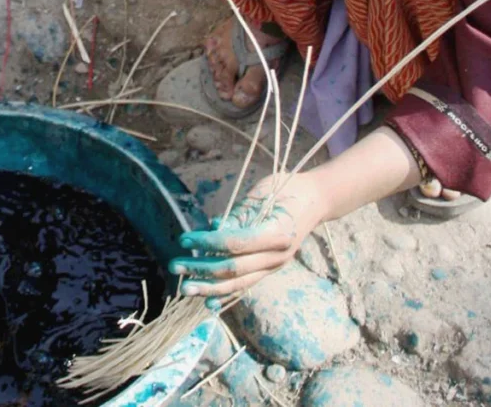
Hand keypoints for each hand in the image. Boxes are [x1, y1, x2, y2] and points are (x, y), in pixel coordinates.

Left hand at [169, 171, 329, 307]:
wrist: (316, 200)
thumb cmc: (286, 189)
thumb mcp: (260, 194)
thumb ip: (238, 216)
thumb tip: (212, 230)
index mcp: (277, 233)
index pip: (235, 243)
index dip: (207, 242)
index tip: (184, 238)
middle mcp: (278, 255)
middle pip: (233, 268)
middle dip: (201, 269)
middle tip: (175, 266)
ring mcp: (275, 265)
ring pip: (239, 283)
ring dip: (209, 287)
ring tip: (185, 288)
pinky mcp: (270, 269)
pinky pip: (246, 284)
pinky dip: (226, 293)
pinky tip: (208, 302)